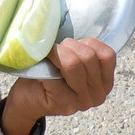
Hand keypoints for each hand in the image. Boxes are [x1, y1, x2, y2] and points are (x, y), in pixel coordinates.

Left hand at [0, 38, 115, 134]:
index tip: (70, 46)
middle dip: (67, 47)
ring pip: (73, 64)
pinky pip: (55, 77)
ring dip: (56, 54)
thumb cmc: (49, 75)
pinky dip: (45, 68)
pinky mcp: (64, 104)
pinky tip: (40, 70)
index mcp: (105, 82)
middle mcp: (98, 94)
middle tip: (54, 50)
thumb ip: (80, 51)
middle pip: (88, 57)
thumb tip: (73, 29)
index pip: (106, 55)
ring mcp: (82, 102)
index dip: (86, 43)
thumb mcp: (72, 61)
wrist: (28, 98)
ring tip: (48, 56)